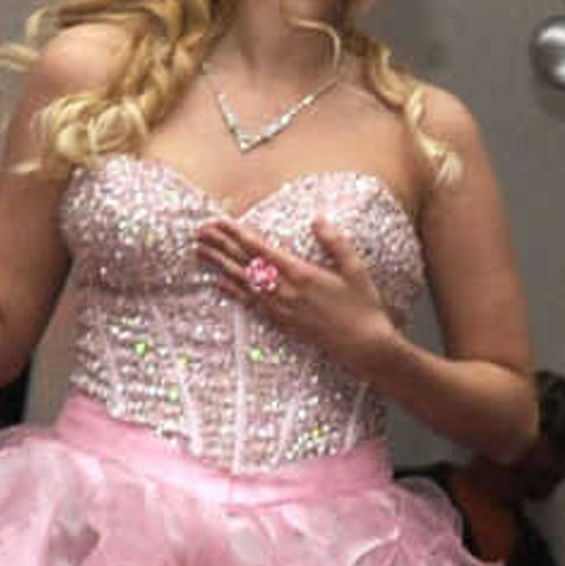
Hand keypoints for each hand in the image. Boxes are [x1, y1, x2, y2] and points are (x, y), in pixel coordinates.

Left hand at [192, 213, 399, 366]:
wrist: (364, 346)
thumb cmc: (363, 307)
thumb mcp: (355, 270)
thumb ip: (335, 242)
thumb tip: (318, 219)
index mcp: (300, 272)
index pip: (260, 248)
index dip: (237, 233)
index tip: (219, 221)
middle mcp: (284, 290)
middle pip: (244, 263)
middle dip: (220, 245)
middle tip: (199, 231)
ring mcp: (280, 307)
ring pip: (242, 282)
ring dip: (219, 265)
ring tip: (200, 252)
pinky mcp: (282, 322)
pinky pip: (250, 304)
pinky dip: (232, 291)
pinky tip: (218, 283)